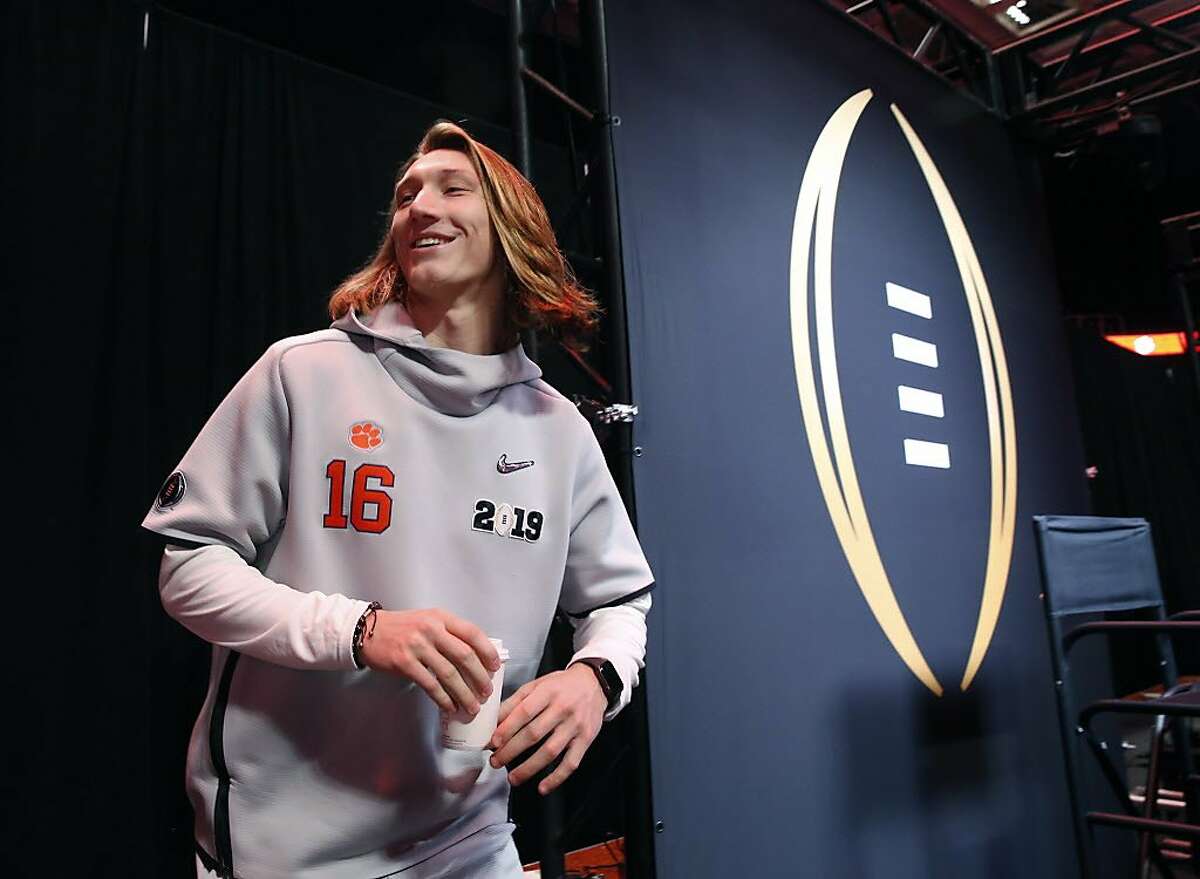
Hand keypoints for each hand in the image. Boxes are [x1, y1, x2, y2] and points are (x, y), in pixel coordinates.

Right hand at [359, 608, 499, 714]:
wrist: (368, 632)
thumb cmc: (403, 628)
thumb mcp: (429, 620)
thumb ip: (449, 634)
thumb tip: (476, 658)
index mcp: (441, 617)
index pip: (472, 633)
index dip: (487, 651)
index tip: (495, 666)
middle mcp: (431, 629)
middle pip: (464, 656)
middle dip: (479, 677)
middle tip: (486, 692)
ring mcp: (417, 646)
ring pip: (449, 674)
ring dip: (463, 693)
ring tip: (472, 706)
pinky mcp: (405, 663)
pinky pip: (430, 685)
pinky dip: (443, 698)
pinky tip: (450, 706)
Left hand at [487, 663, 606, 794]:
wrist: (594, 684)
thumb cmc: (561, 685)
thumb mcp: (536, 685)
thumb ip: (515, 702)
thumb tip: (494, 722)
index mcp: (548, 692)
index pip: (524, 712)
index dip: (507, 729)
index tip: (493, 743)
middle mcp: (563, 708)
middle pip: (534, 734)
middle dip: (511, 751)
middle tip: (496, 761)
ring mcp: (575, 725)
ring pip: (550, 751)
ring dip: (529, 768)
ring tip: (513, 778)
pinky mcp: (586, 739)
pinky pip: (571, 762)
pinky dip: (557, 777)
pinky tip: (543, 787)